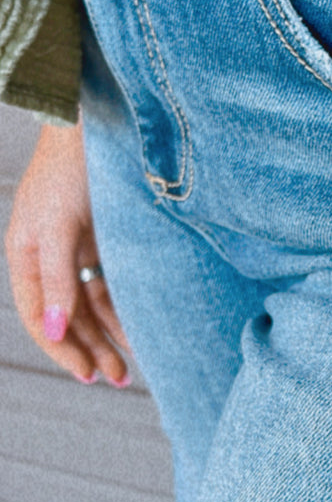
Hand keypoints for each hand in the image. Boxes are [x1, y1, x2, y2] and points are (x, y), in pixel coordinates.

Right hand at [5, 118, 130, 384]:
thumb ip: (57, 278)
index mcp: (24, 255)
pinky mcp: (100, 236)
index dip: (63, 350)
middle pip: (67, 316)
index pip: (39, 317)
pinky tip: (136, 324)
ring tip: (130, 364)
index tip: (89, 375)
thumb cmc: (69, 170)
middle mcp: (47, 256)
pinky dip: (120, 305)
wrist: (93, 122)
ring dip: (108, 333)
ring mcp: (74, 247)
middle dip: (91, 349)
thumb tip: (55, 329)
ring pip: (89, 303)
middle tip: (118, 378)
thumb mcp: (59, 226)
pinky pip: (108, 282)